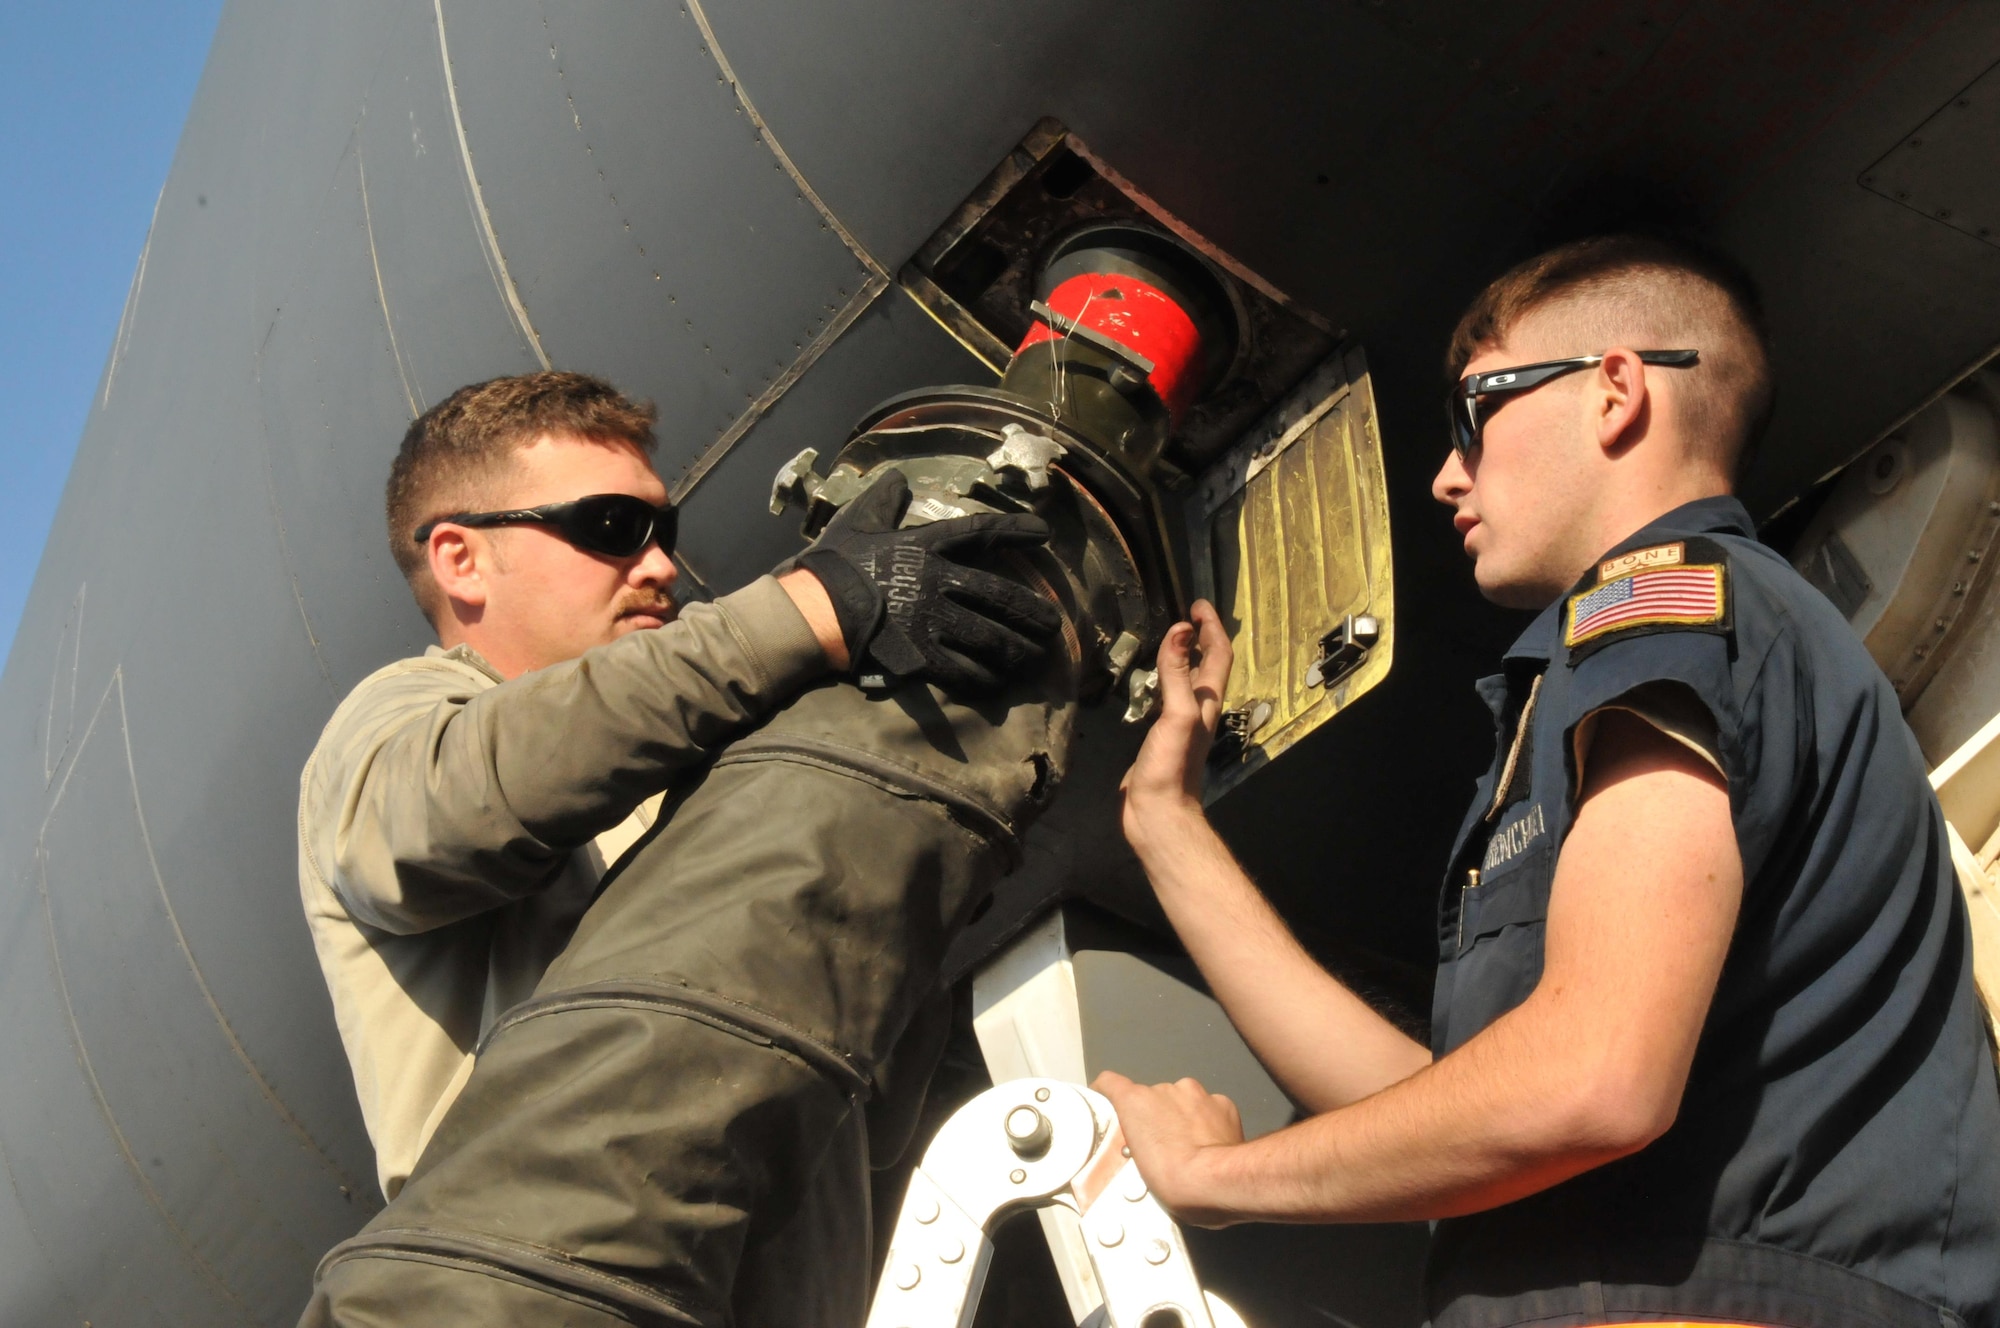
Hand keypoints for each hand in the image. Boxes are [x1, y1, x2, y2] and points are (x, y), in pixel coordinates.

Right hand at [795, 469, 1061, 692]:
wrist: (812, 611)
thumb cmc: (834, 565)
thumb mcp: (858, 521)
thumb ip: (883, 500)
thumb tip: (897, 478)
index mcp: (927, 546)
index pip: (981, 532)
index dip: (1016, 531)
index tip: (1045, 534)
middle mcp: (939, 582)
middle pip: (1001, 596)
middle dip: (1032, 612)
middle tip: (1054, 625)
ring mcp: (933, 622)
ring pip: (992, 639)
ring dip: (1018, 650)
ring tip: (1035, 657)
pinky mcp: (922, 657)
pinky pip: (965, 672)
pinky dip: (985, 679)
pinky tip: (997, 683)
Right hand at [1092, 1070, 1245, 1227]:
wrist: (1216, 1181)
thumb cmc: (1173, 1178)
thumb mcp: (1134, 1169)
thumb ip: (1131, 1146)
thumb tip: (1134, 1152)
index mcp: (1136, 1101)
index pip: (1110, 1082)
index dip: (1107, 1091)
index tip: (1107, 1100)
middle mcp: (1165, 1089)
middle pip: (1152, 1098)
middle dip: (1154, 1117)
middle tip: (1159, 1146)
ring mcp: (1196, 1094)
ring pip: (1183, 1101)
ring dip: (1181, 1117)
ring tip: (1188, 1148)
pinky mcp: (1222, 1103)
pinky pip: (1209, 1108)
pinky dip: (1207, 1122)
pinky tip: (1209, 1144)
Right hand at [1120, 600, 1231, 838]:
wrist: (1157, 814)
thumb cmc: (1171, 767)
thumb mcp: (1176, 715)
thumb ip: (1177, 674)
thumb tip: (1181, 629)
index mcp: (1207, 703)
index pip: (1218, 655)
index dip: (1212, 628)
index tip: (1198, 604)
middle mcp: (1199, 709)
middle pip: (1208, 666)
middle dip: (1202, 637)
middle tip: (1188, 615)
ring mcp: (1182, 723)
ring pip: (1190, 681)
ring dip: (1186, 657)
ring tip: (1173, 638)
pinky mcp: (1163, 736)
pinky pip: (1169, 697)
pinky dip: (1165, 679)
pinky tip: (1153, 681)